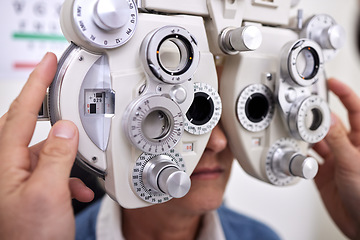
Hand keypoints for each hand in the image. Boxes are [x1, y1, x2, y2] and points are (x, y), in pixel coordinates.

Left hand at [0, 53, 93, 239]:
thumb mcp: (46, 195)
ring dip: (66, 152)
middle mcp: (9, 168)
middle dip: (44, 104)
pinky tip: (80, 188)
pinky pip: (52, 170)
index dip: (36, 83)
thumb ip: (55, 157)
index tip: (48, 63)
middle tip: (58, 87)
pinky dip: (69, 174)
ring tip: (81, 163)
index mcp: (5, 163)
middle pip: (25, 124)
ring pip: (45, 150)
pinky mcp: (33, 192)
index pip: (21, 112)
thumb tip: (65, 128)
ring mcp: (20, 181)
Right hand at [313, 78, 359, 239]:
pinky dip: (300, 154)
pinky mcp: (322, 173)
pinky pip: (308, 158)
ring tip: (298, 131)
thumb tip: (325, 120)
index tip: (331, 83)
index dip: (344, 94)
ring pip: (317, 140)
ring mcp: (335, 160)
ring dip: (307, 136)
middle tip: (305, 109)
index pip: (355, 110)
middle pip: (332, 124)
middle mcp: (349, 148)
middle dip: (318, 116)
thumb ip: (337, 140)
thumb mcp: (353, 163)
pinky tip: (297, 150)